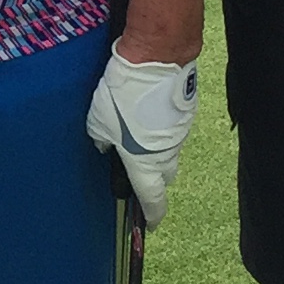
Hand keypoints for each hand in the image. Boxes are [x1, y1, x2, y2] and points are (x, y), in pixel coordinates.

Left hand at [85, 44, 199, 228]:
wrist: (157, 59)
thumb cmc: (125, 95)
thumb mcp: (98, 120)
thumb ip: (100, 139)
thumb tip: (105, 146)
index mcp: (146, 163)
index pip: (153, 199)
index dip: (152, 215)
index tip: (150, 224)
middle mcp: (167, 153)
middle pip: (164, 175)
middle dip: (152, 178)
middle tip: (135, 170)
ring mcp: (180, 132)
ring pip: (168, 150)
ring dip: (154, 148)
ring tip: (134, 132)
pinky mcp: (185, 112)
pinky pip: (171, 127)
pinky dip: (160, 126)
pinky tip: (144, 111)